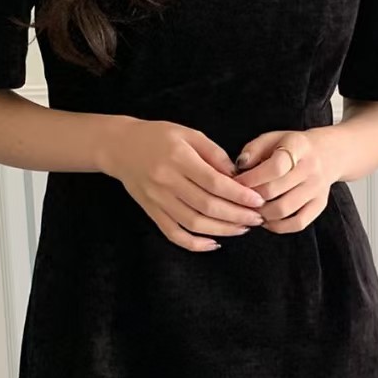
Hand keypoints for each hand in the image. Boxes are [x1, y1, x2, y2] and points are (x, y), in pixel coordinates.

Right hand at [98, 117, 266, 251]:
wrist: (120, 147)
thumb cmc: (159, 137)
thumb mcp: (189, 134)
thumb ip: (214, 154)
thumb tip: (238, 176)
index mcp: (178, 158)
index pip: (214, 183)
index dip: (238, 195)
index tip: (258, 201)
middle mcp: (166, 181)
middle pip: (207, 206)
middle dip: (237, 216)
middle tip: (257, 218)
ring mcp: (157, 200)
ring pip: (194, 223)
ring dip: (222, 230)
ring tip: (243, 228)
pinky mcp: (151, 212)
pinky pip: (174, 234)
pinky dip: (194, 244)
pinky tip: (214, 243)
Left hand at [233, 129, 337, 232]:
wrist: (327, 153)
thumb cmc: (291, 146)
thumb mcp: (272, 138)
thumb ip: (253, 149)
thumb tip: (239, 167)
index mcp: (298, 146)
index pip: (275, 167)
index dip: (252, 178)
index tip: (236, 183)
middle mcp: (311, 168)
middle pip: (274, 191)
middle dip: (250, 197)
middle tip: (238, 199)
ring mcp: (317, 188)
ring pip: (284, 210)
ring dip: (261, 214)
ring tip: (251, 209)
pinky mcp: (320, 204)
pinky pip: (298, 223)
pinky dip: (278, 226)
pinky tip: (267, 220)